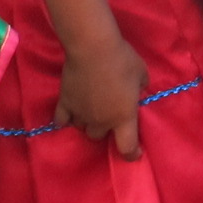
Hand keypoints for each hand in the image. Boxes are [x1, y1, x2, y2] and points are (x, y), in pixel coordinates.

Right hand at [58, 30, 151, 156]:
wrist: (93, 48)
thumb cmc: (122, 60)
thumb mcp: (141, 72)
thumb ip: (141, 86)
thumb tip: (138, 89)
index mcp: (123, 117)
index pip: (127, 147)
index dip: (132, 154)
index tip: (135, 153)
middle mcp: (101, 121)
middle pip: (99, 137)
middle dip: (105, 129)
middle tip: (109, 115)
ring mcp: (81, 114)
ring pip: (81, 129)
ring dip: (86, 123)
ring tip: (90, 111)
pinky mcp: (65, 103)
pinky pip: (61, 120)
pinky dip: (65, 120)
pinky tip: (67, 115)